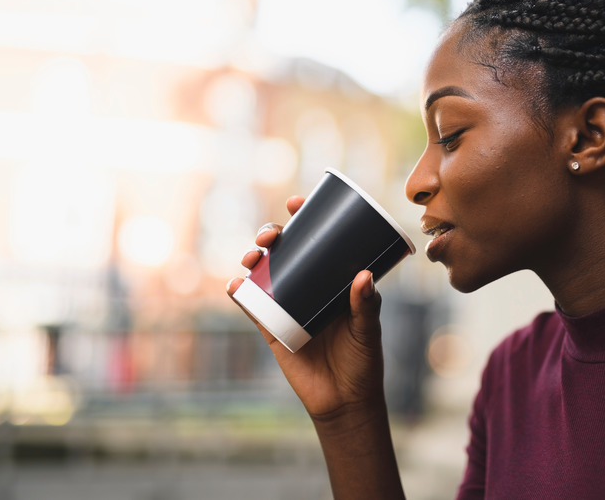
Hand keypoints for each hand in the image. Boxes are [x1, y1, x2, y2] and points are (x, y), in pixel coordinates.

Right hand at [227, 196, 386, 421]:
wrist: (345, 402)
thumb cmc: (363, 362)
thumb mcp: (369, 331)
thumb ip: (366, 306)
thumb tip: (363, 276)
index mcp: (333, 279)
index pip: (318, 240)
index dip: (305, 218)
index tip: (296, 202)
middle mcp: (309, 287)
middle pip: (285, 251)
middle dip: (272, 233)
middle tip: (273, 233)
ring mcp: (287, 306)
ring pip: (264, 272)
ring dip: (253, 257)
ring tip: (254, 255)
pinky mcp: (271, 329)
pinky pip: (251, 306)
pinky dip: (239, 293)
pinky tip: (236, 284)